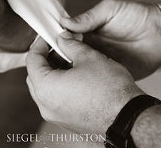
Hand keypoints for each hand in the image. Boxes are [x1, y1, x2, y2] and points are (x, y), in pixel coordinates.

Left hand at [26, 33, 143, 134]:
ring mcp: (55, 116)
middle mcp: (45, 105)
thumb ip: (70, 45)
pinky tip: (76, 79)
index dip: (39, 45)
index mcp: (45, 87)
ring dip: (52, 75)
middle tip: (58, 48)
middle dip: (44, 60)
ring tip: (70, 62)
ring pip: (45, 90)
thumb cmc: (110, 89)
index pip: (32, 61)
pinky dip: (60, 89)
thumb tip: (63, 39)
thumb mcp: (89, 57)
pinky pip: (55, 102)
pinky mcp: (66, 121)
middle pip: (35, 76)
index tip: (47, 37)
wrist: (128, 117)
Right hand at [60, 0, 160, 78]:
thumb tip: (64, 22)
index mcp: (87, 32)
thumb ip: (88, 17)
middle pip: (69, 56)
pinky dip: (89, 82)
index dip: (57, 42)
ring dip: (72, 72)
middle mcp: (91, 48)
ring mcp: (101, 62)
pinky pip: (98, 80)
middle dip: (60, 60)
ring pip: (80, 70)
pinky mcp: (112, 74)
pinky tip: (81, 83)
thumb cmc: (138, 16)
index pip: (66, 39)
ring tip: (64, 75)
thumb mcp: (110, 10)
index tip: (49, 46)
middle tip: (54, 63)